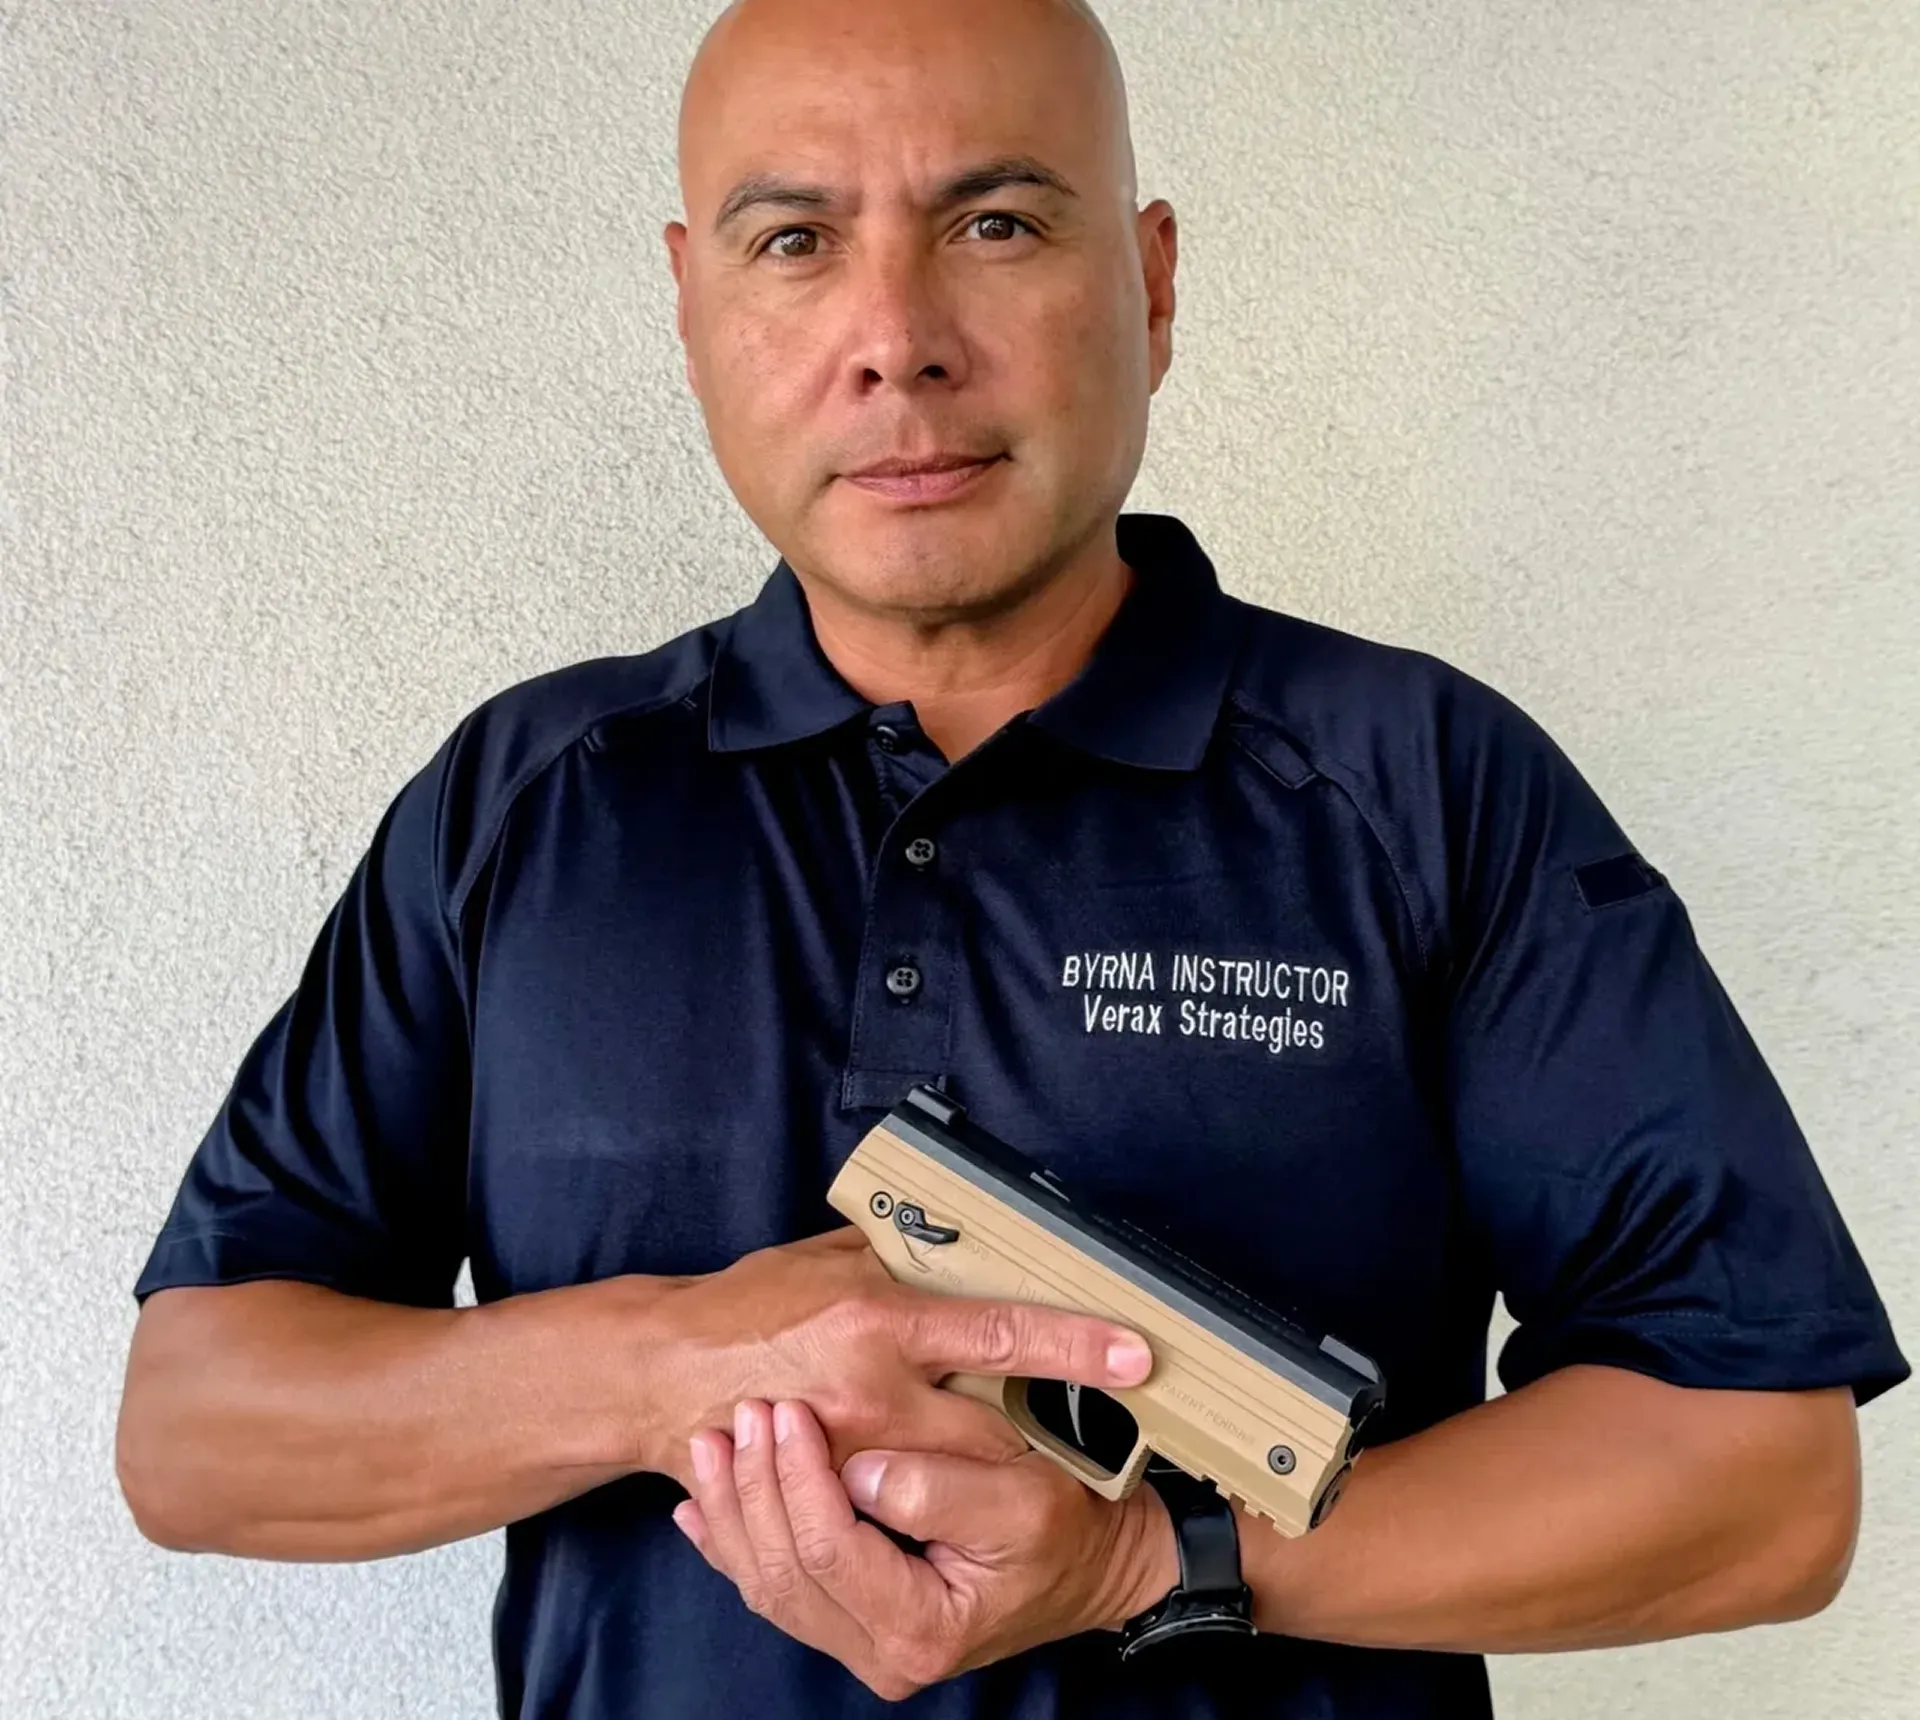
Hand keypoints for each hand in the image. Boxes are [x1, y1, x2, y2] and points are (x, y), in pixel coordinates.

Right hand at [640, 1227, 1154, 1488]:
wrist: (660, 1375)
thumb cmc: (745, 1308)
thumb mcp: (826, 1261)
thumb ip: (896, 1258)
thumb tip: (957, 1247)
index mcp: (880, 1318)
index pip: (1000, 1334)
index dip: (1074, 1345)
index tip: (1134, 1353)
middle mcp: (875, 1391)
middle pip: (998, 1424)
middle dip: (1043, 1425)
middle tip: (1081, 1418)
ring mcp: (855, 1451)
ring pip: (964, 1473)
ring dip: (998, 1463)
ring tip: (1026, 1453)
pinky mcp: (835, 1491)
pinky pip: (911, 1501)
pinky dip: (941, 1489)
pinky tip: (953, 1481)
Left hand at [673, 1397, 1179, 1701]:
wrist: (1095, 1565)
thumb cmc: (1069, 1528)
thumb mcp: (1025, 1501)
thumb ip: (938, 1489)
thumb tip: (862, 1469)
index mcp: (919, 1627)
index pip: (828, 1550)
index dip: (799, 1477)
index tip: (787, 1410)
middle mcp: (881, 1651)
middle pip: (782, 1571)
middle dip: (753, 1487)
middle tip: (741, 1413)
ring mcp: (862, 1641)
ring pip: (766, 1583)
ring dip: (733, 1510)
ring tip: (710, 1444)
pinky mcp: (853, 1620)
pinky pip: (773, 1588)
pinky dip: (729, 1544)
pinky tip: (701, 1505)